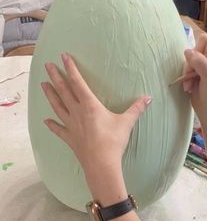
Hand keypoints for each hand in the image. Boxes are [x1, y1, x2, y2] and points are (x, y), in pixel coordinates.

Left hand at [41, 53, 150, 199]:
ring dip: (50, 95)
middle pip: (63, 91)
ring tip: (43, 85)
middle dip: (55, 77)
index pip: (78, 82)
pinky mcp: (70, 138)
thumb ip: (136, 108)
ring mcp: (71, 125)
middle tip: (46, 65)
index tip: (63, 57)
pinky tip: (45, 121)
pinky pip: (58, 130)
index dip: (71, 69)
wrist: (101, 164)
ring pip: (57, 106)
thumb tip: (148, 98)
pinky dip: (52, 125)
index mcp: (90, 105)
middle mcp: (77, 112)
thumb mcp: (126, 122)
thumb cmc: (113, 141)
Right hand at [183, 33, 206, 126]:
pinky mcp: (196, 68)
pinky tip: (189, 86)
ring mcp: (206, 61)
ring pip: (191, 53)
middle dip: (196, 59)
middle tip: (197, 72)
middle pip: (201, 42)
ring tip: (191, 83)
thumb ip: (200, 62)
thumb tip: (187, 51)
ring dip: (189, 68)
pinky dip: (185, 73)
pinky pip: (186, 62)